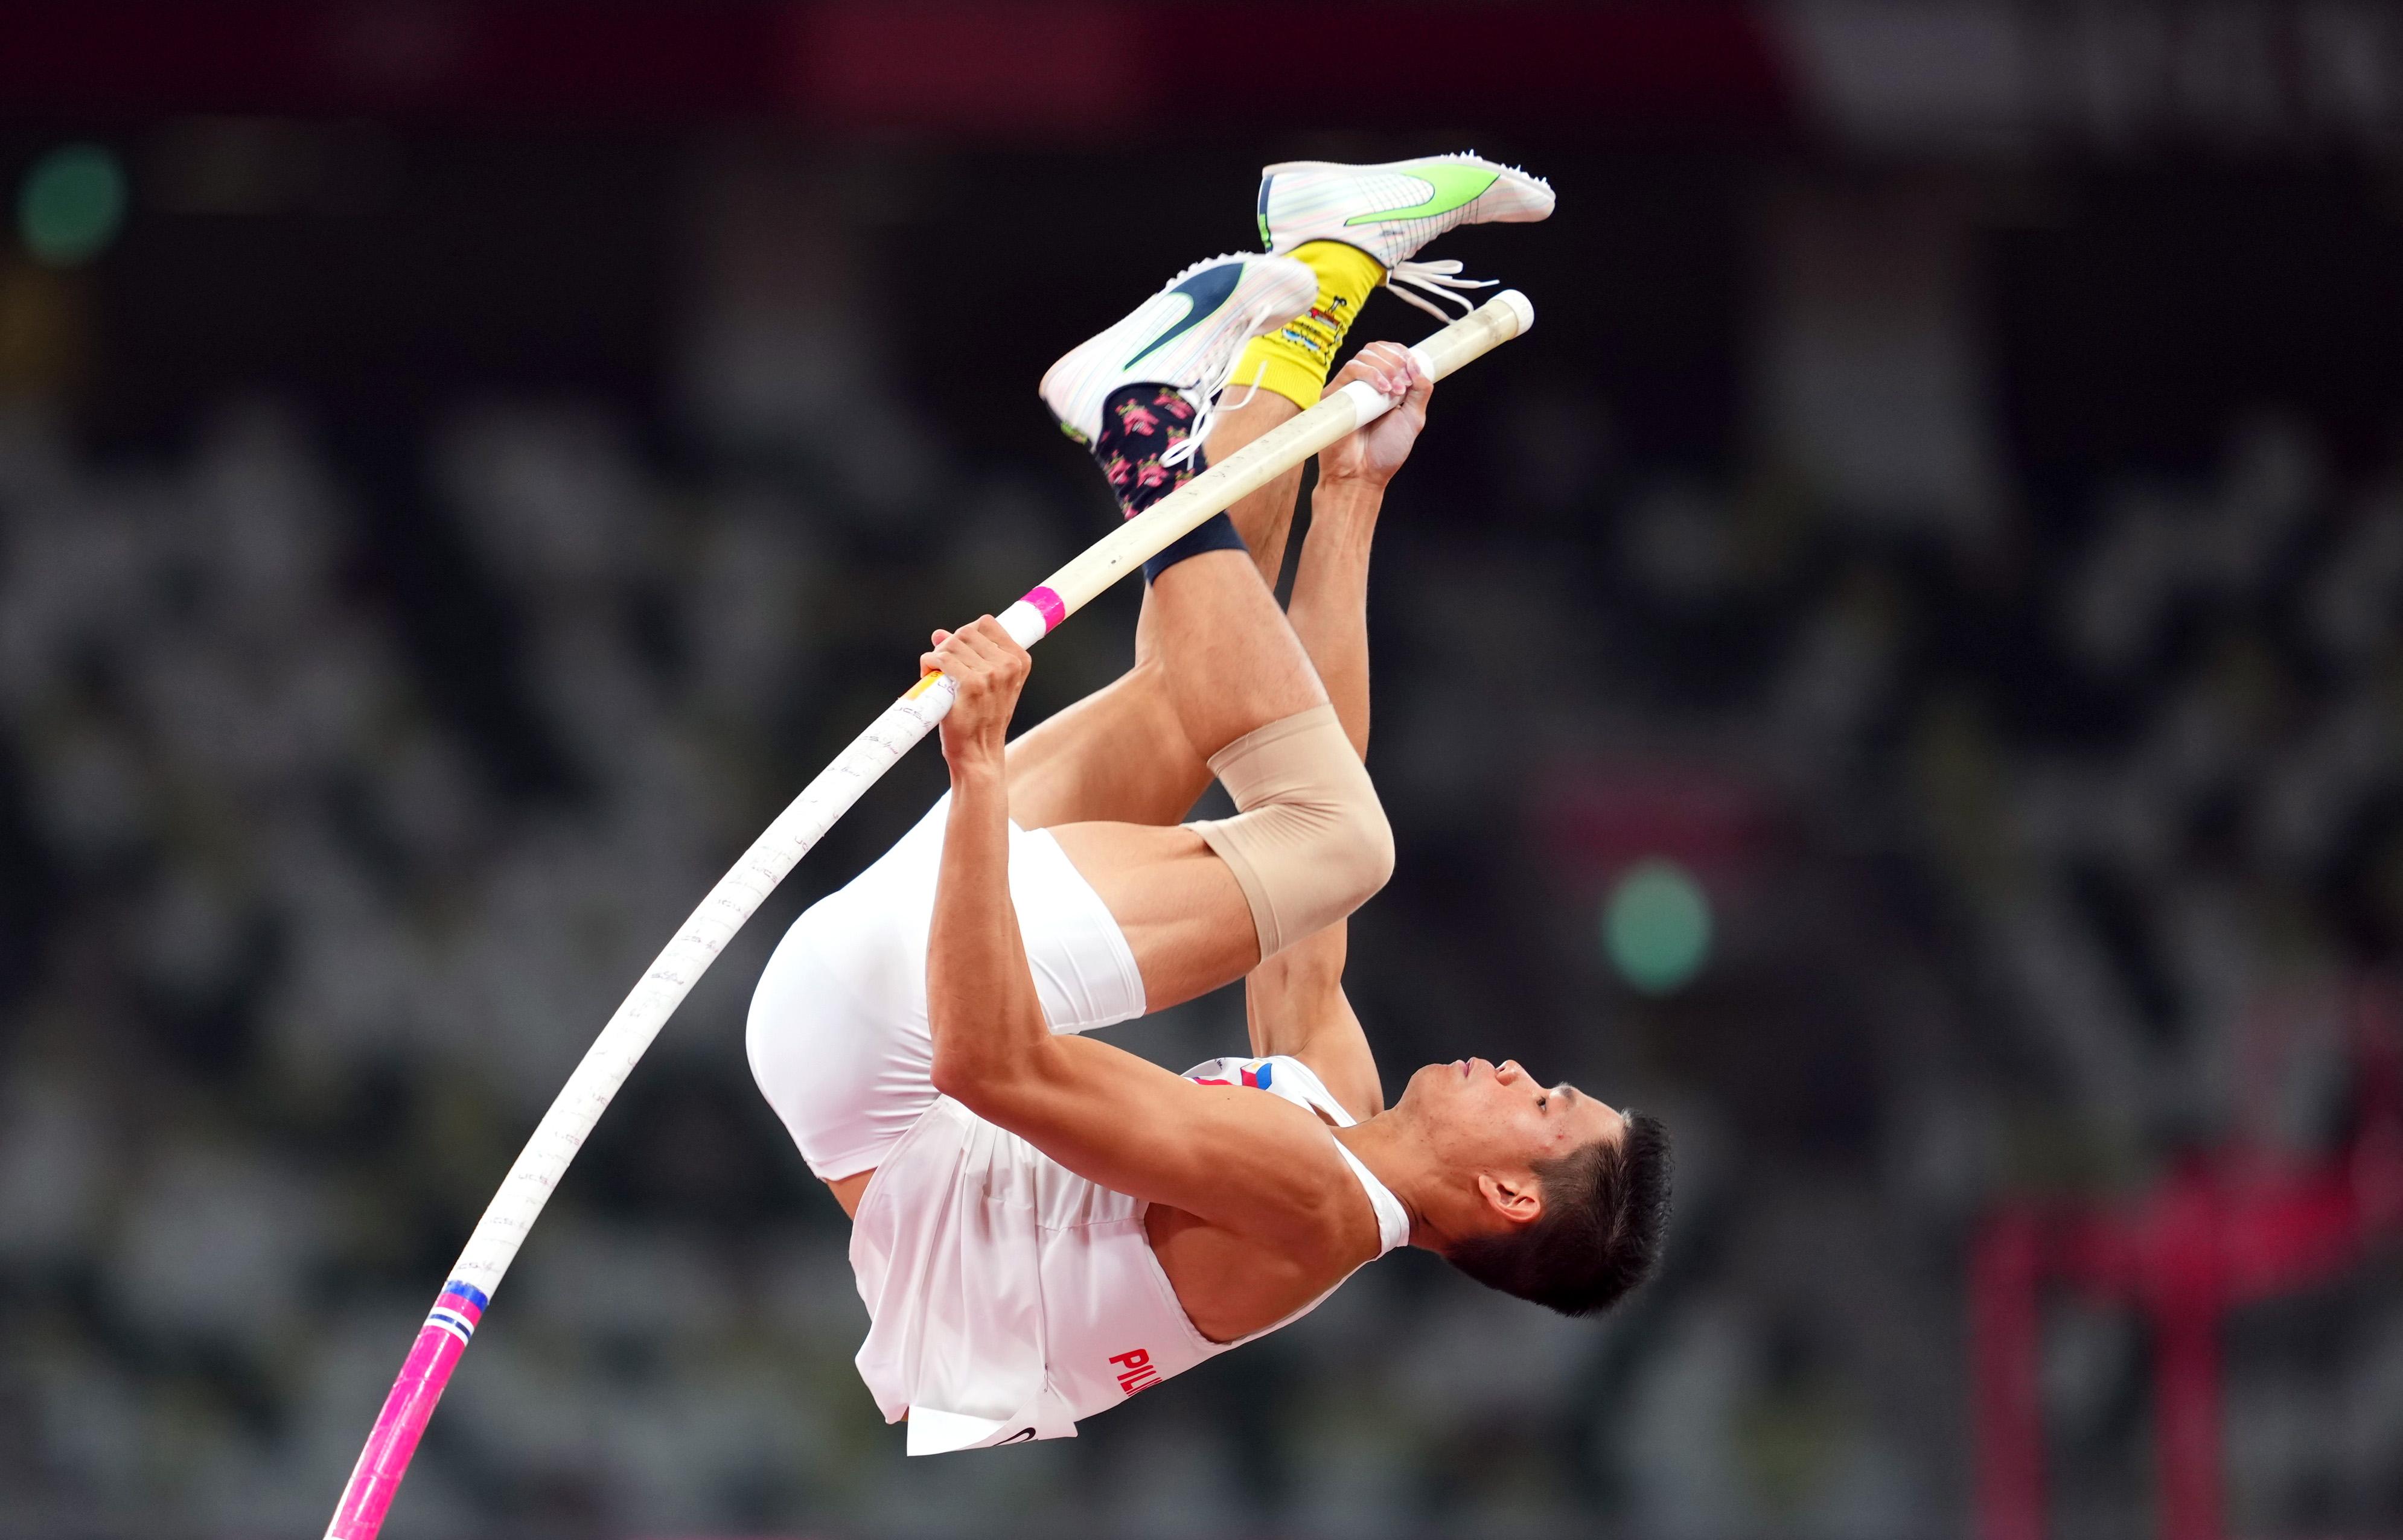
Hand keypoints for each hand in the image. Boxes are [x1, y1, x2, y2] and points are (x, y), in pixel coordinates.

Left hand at [923, 616, 1029, 772]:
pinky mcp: (970, 685)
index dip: (967, 632)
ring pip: (952, 643)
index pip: (987, 623)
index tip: (960, 647)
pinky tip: (930, 675)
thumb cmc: (983, 720)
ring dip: (938, 654)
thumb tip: (939, 634)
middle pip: (967, 631)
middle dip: (949, 644)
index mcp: (1019, 661)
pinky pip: (941, 659)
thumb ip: (972, 655)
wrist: (979, 753)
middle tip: (943, 663)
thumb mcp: (991, 685)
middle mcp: (1008, 665)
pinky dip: (929, 663)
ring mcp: (990, 675)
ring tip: (937, 673)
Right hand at [1317, 341, 1431, 490]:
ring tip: (1396, 391)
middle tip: (1405, 382)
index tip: (1413, 367)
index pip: (1388, 354)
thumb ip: (1420, 392)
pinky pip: (1349, 371)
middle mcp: (1363, 385)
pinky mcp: (1334, 396)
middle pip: (1375, 349)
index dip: (1401, 353)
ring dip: (1386, 367)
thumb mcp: (1413, 419)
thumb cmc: (1385, 453)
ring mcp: (1347, 389)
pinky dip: (1370, 374)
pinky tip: (1384, 391)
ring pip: (1363, 356)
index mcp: (1382, 387)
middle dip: (1395, 360)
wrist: (1363, 476)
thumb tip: (1417, 364)